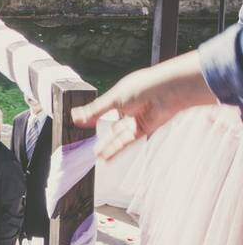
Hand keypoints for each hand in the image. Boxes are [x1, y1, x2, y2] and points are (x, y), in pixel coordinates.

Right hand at [72, 51, 216, 160]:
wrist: (169, 91)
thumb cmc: (144, 87)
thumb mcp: (113, 99)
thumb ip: (95, 111)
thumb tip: (75, 117)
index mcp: (122, 97)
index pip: (105, 109)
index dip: (94, 117)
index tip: (82, 124)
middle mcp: (130, 108)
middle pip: (113, 126)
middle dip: (104, 137)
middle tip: (92, 147)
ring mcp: (138, 120)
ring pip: (120, 136)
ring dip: (109, 146)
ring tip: (97, 155)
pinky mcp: (146, 129)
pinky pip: (129, 141)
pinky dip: (118, 149)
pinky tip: (108, 158)